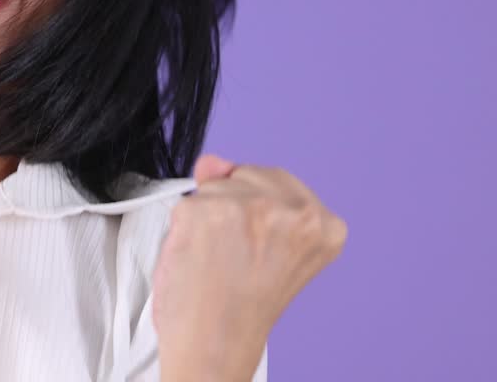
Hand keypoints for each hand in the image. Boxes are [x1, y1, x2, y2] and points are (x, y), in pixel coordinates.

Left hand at [152, 154, 347, 379]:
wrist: (214, 346)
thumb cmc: (240, 307)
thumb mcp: (264, 246)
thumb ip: (245, 194)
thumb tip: (213, 161)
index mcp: (325, 224)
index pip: (275, 181)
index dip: (255, 213)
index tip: (256, 247)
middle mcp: (295, 211)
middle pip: (244, 175)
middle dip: (231, 206)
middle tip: (234, 257)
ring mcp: (250, 207)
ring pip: (213, 186)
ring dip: (205, 218)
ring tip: (217, 260)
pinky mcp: (207, 210)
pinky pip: (185, 201)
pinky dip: (182, 228)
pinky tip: (198, 259)